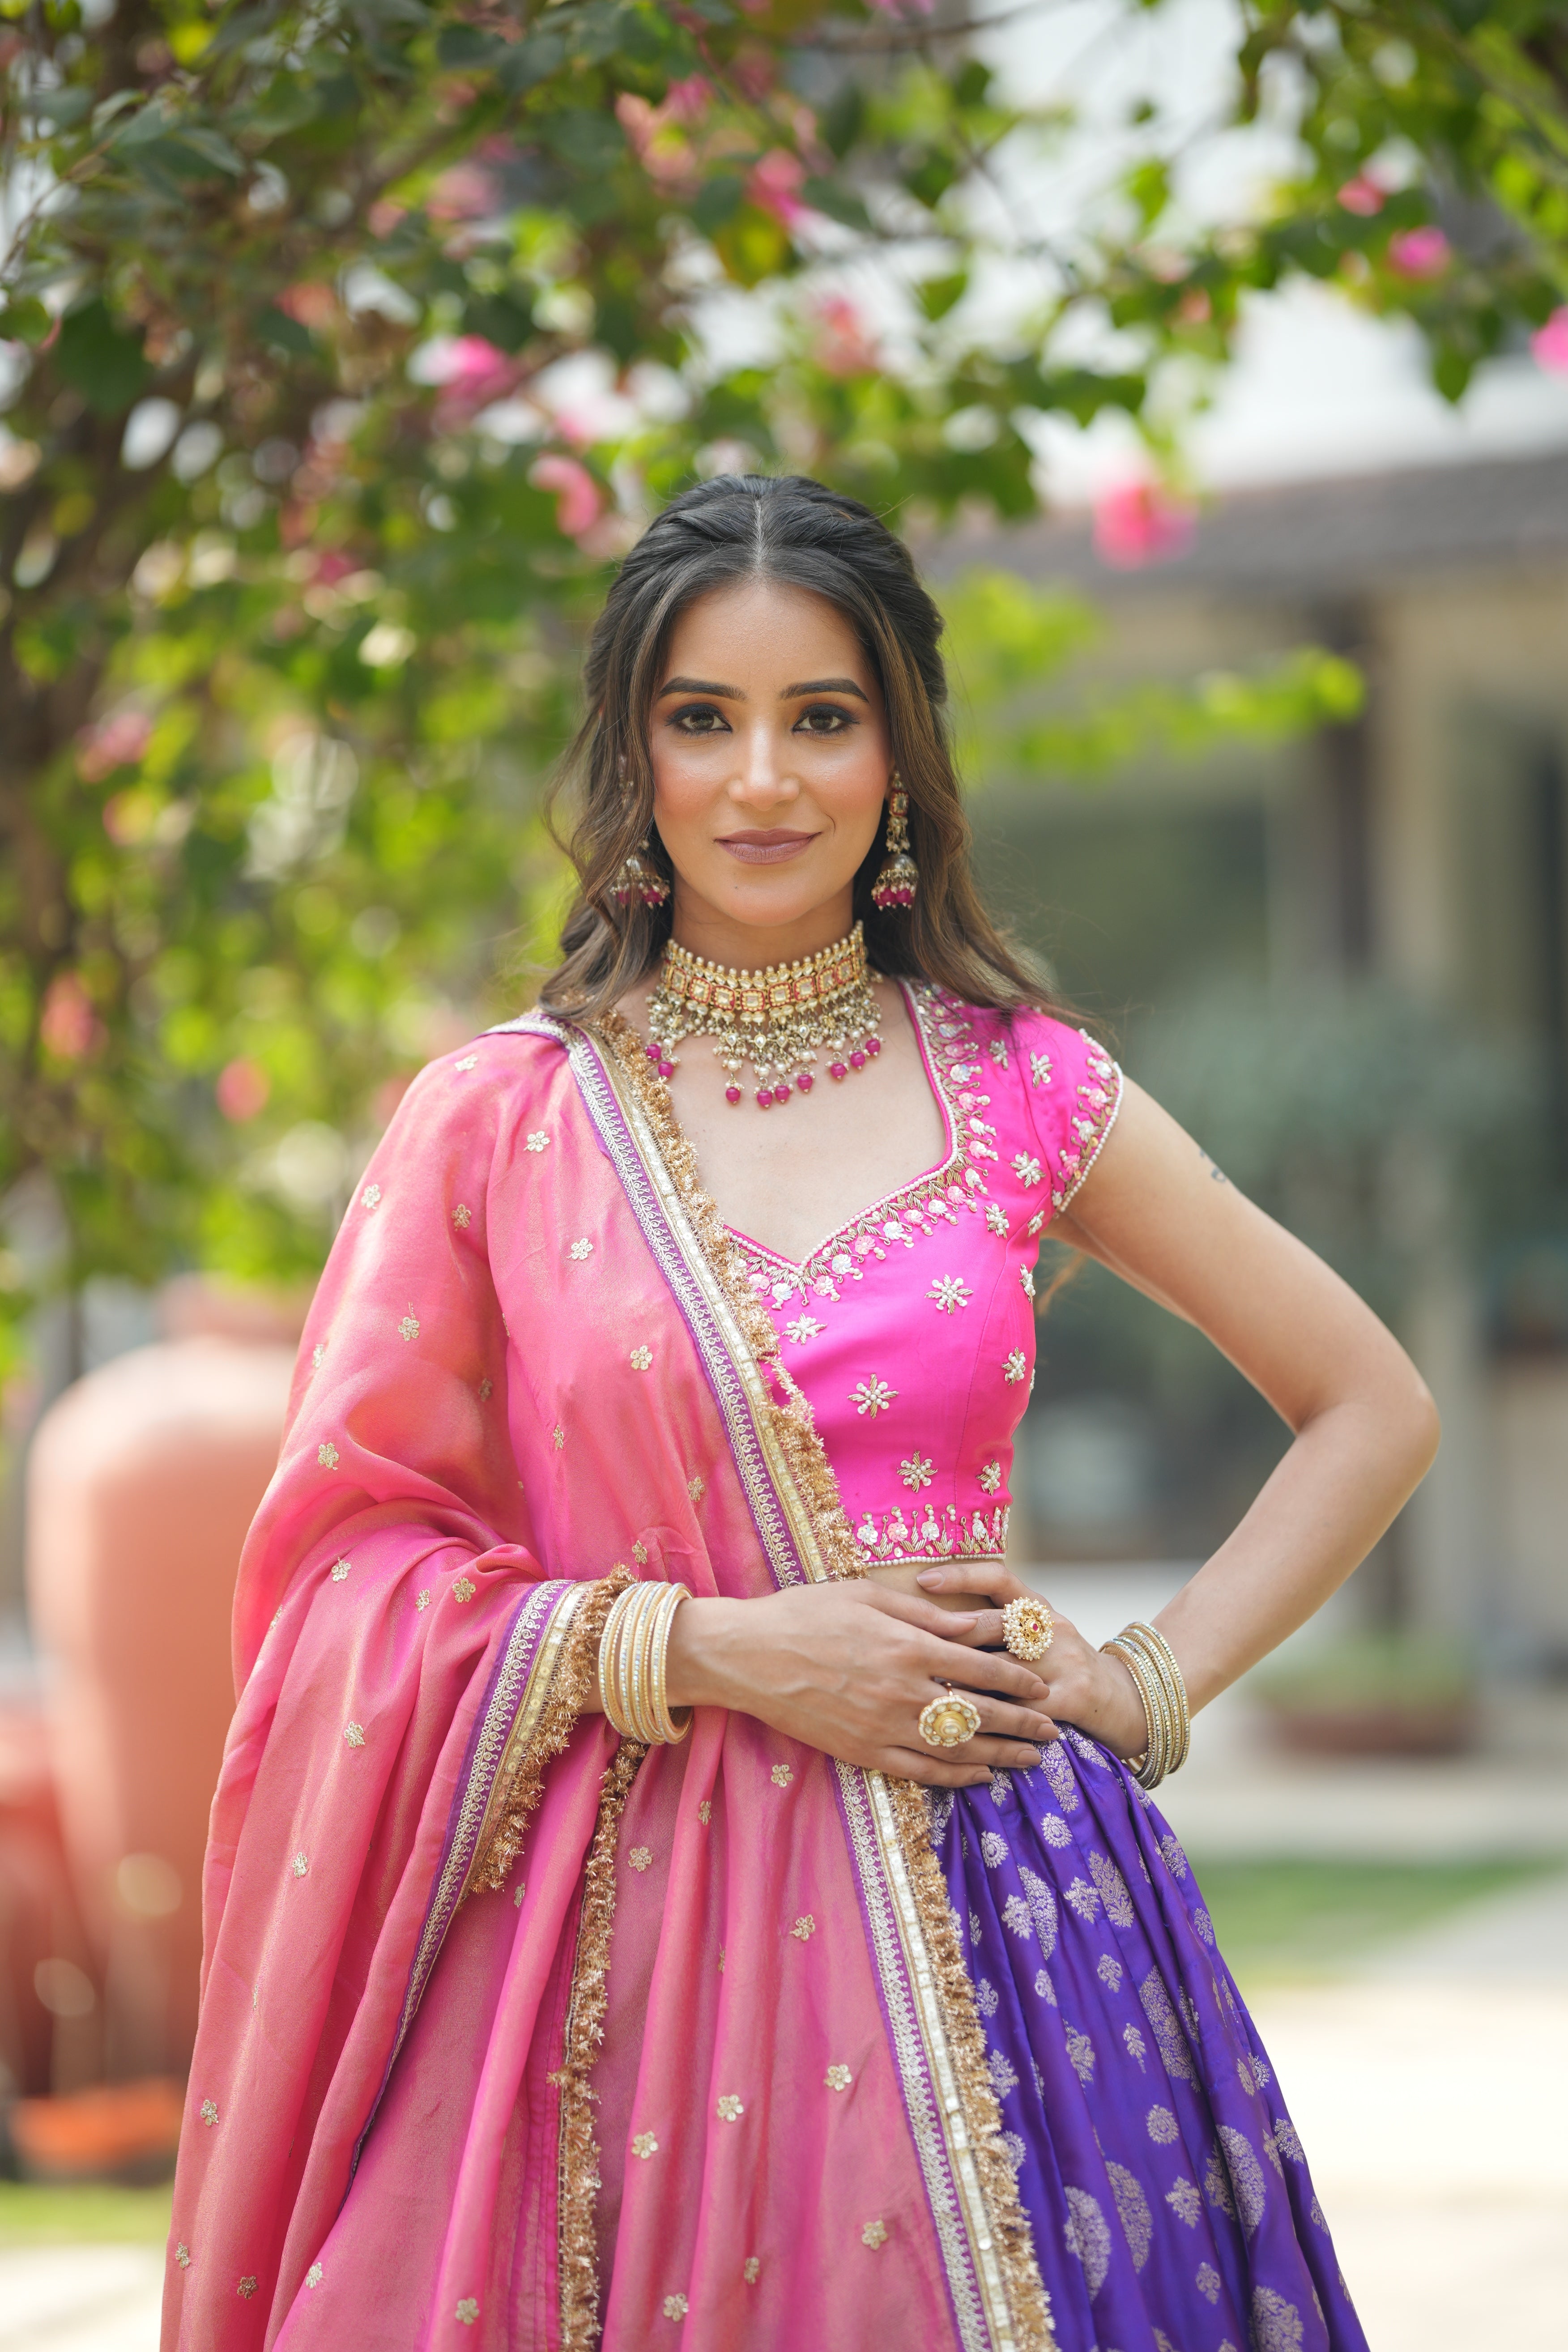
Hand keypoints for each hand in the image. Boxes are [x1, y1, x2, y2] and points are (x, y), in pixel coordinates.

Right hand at [664, 1579, 1060, 1786]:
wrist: (747, 1656)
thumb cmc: (803, 1614)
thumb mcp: (866, 1596)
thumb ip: (925, 1615)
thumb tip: (975, 1624)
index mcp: (908, 1647)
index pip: (982, 1667)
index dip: (1019, 1678)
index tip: (1042, 1684)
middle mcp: (904, 1692)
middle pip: (981, 1713)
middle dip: (1024, 1722)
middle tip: (1052, 1730)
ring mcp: (884, 1727)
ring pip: (959, 1748)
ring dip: (1002, 1754)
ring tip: (1031, 1758)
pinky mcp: (863, 1752)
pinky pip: (921, 1772)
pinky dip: (956, 1776)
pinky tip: (980, 1777)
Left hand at [914, 1564, 1148, 1761]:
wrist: (1125, 1701)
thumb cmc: (1061, 1668)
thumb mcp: (1036, 1636)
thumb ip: (995, 1625)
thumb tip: (929, 1617)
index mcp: (1036, 1607)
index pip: (998, 1577)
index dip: (961, 1575)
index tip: (924, 1580)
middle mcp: (1050, 1627)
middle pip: (992, 1625)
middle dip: (948, 1640)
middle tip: (907, 1650)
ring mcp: (1064, 1660)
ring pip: (1002, 1670)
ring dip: (962, 1684)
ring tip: (923, 1692)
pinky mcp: (1073, 1697)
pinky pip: (1023, 1710)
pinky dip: (993, 1721)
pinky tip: (964, 1731)